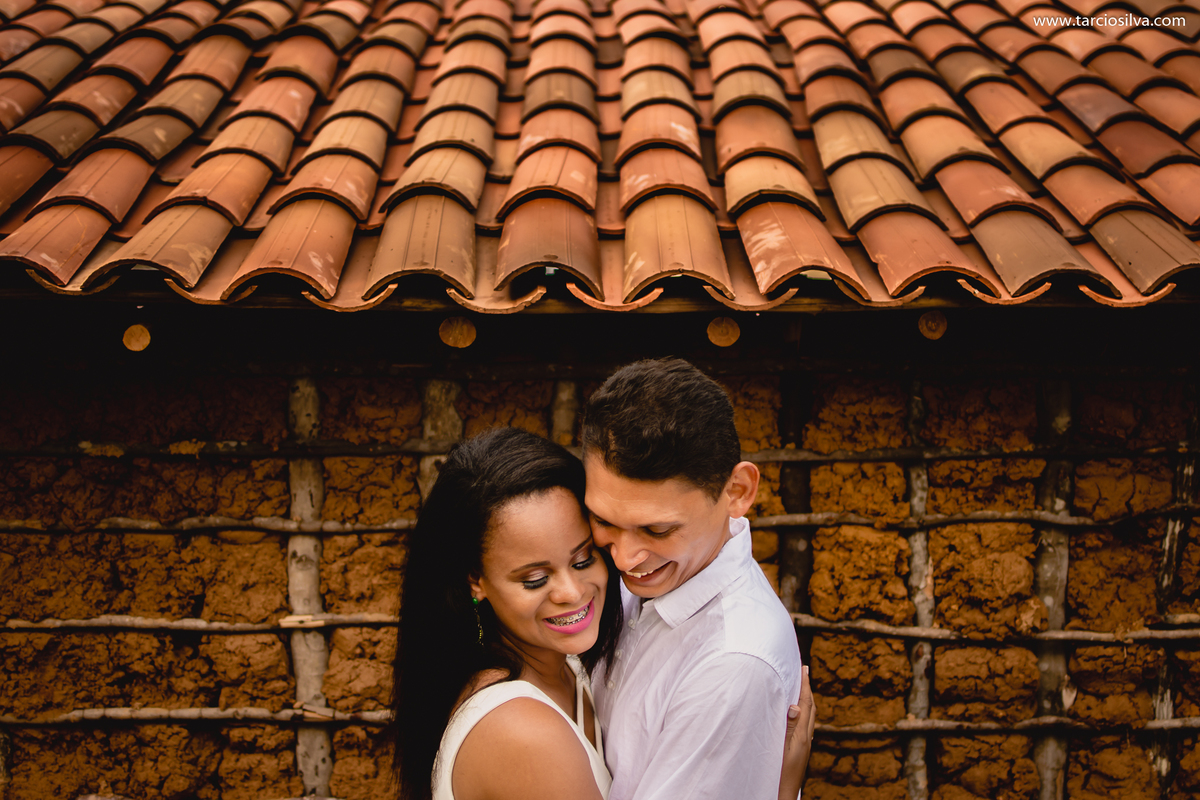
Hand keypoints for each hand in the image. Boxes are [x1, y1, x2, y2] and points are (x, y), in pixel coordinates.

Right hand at [778, 665, 814, 799]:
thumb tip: (795, 705)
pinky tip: (797, 713)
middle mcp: (806, 738)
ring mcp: (804, 745)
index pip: (805, 704)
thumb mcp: (783, 748)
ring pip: (809, 716)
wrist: (783, 794)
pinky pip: (805, 724)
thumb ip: (789, 727)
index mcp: (802, 735)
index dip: (805, 685)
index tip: (804, 668)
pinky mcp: (801, 750)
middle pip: (811, 708)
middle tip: (804, 672)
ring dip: (806, 699)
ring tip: (801, 687)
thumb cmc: (779, 773)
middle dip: (807, 689)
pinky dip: (803, 712)